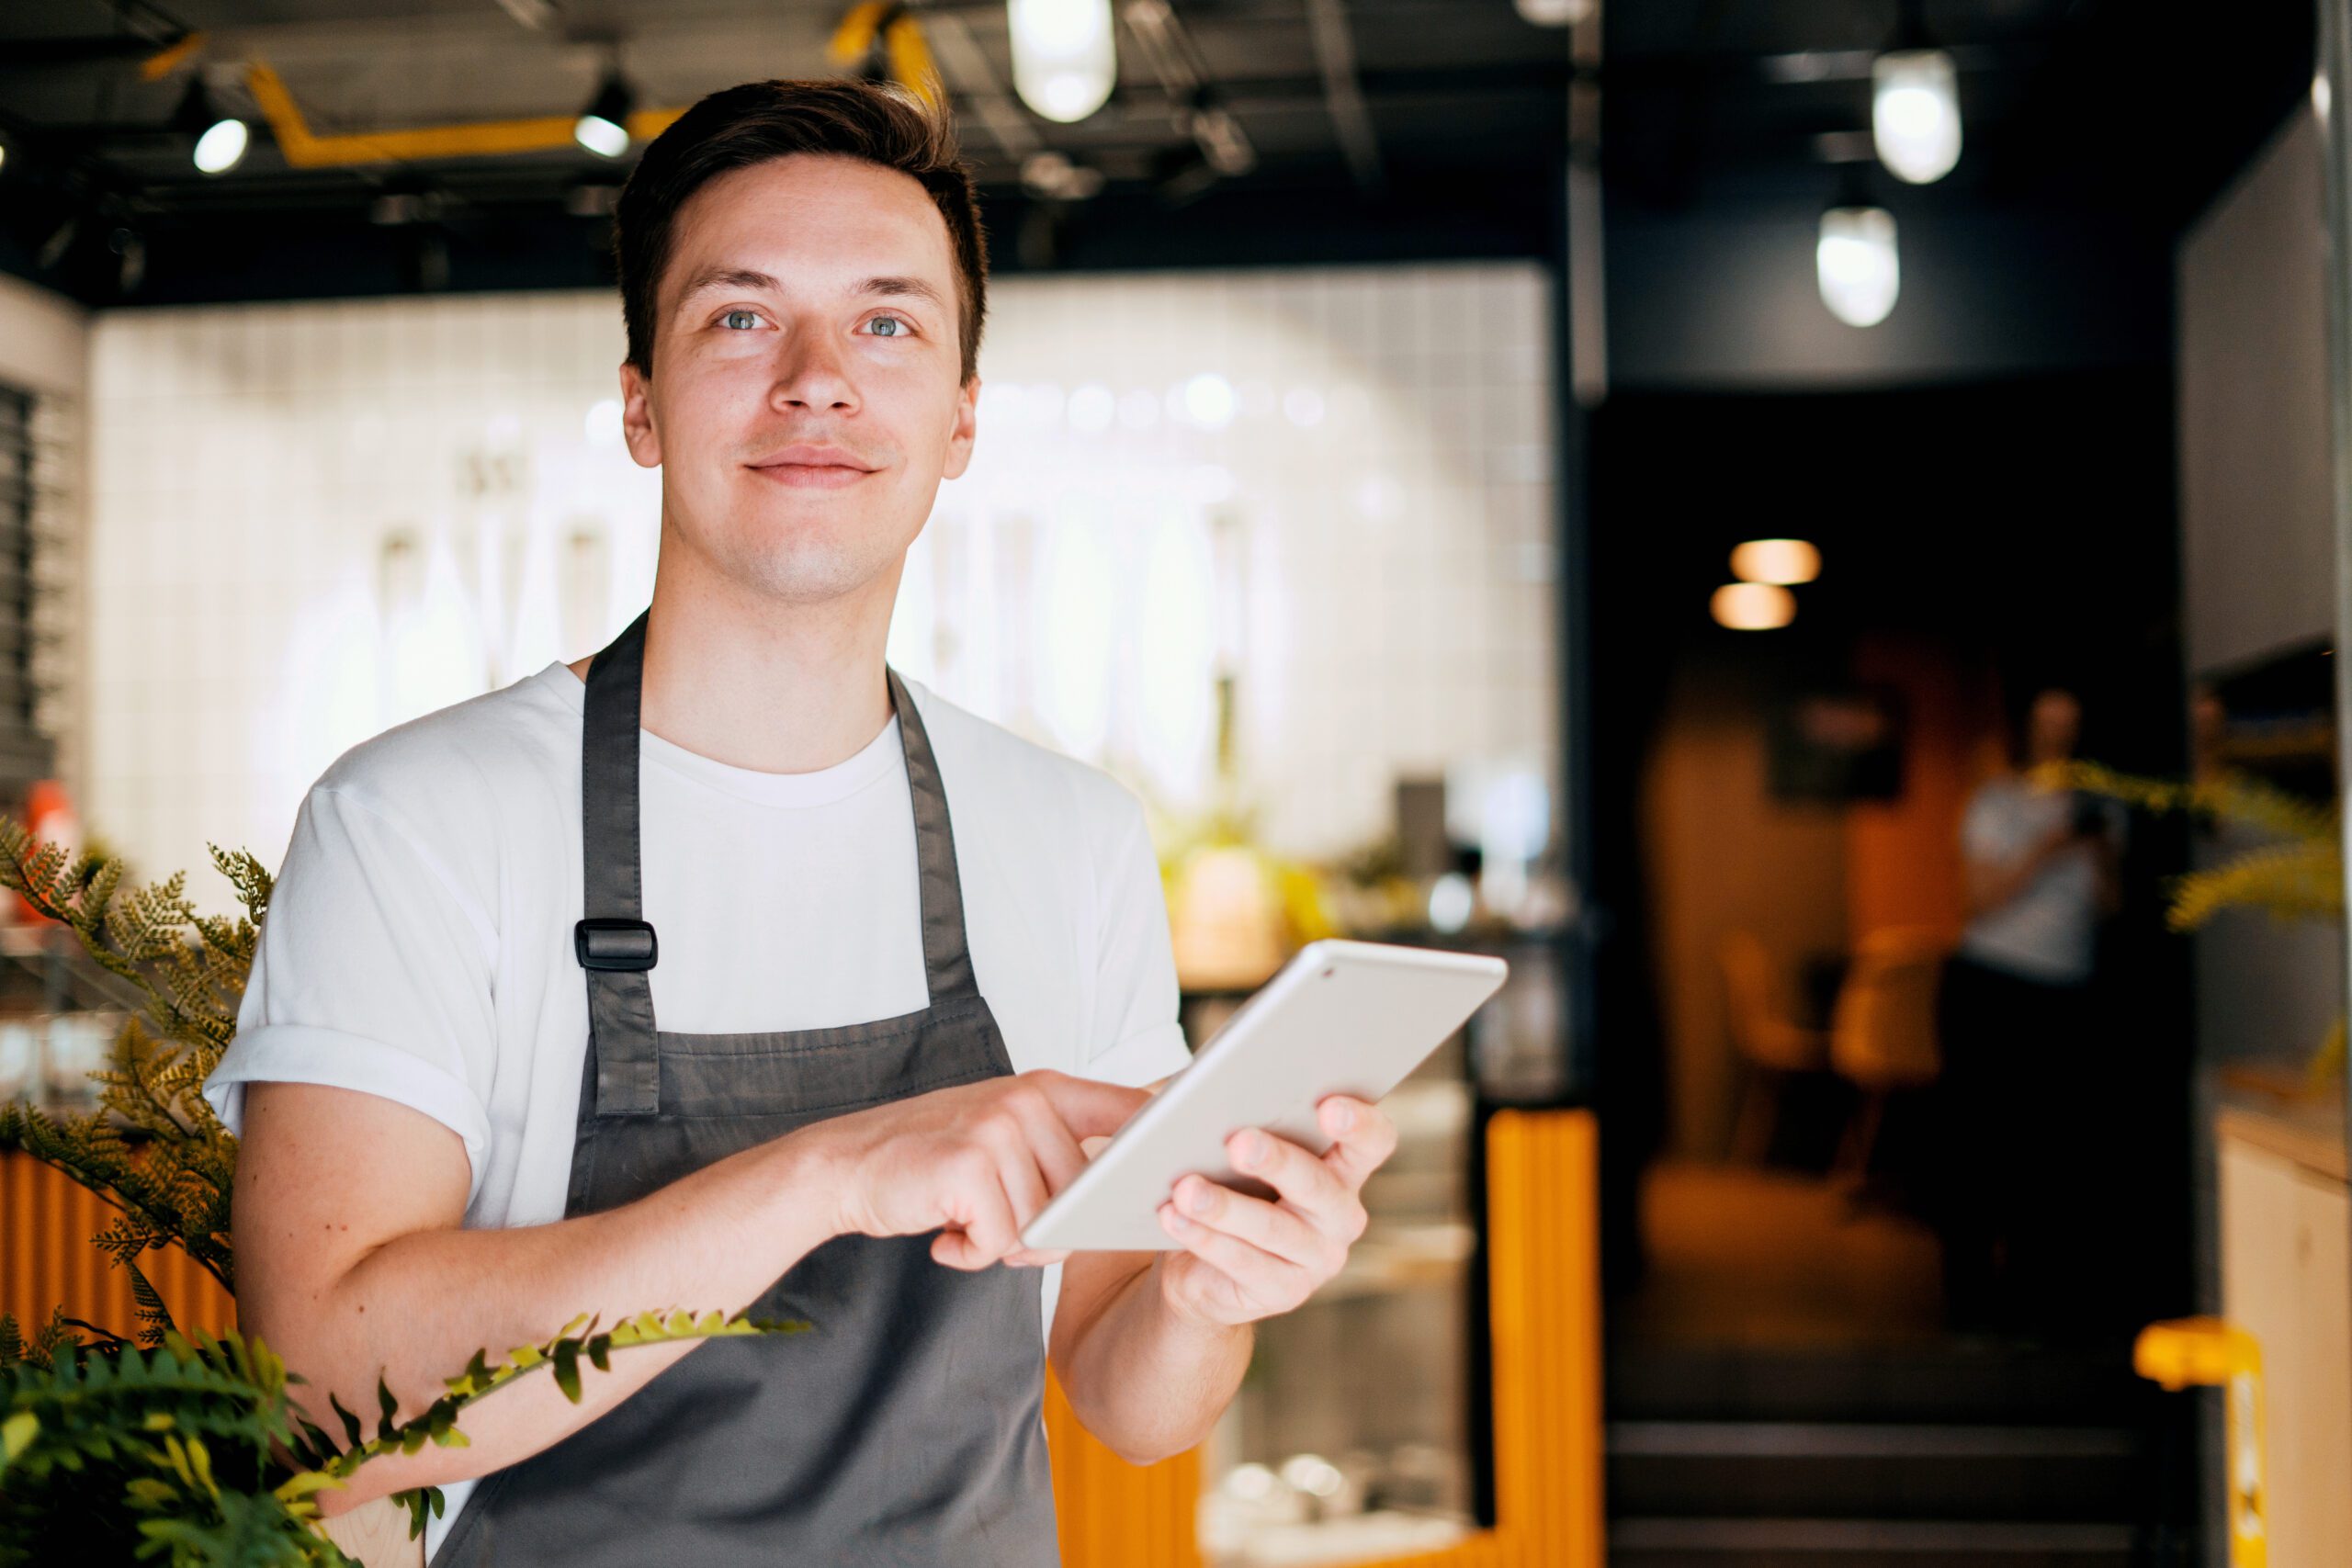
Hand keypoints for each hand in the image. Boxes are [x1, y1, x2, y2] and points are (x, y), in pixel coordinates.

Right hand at [811, 1070, 1148, 1270]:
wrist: (844, 1167)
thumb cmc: (929, 1162)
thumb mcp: (1002, 1136)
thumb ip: (1061, 1151)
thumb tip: (1129, 1189)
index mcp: (1046, 1089)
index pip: (1131, 1110)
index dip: (1158, 1148)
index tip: (1177, 1176)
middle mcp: (1026, 1100)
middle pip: (1082, 1194)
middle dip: (1046, 1231)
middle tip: (994, 1227)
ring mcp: (998, 1129)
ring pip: (1042, 1223)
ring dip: (1003, 1245)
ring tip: (962, 1223)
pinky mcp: (970, 1167)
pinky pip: (1001, 1240)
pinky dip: (972, 1255)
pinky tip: (944, 1237)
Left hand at [1153, 1094, 1397, 1328]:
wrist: (1198, 1262)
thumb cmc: (1221, 1180)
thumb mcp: (1222, 1138)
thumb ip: (1217, 1106)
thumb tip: (1175, 1090)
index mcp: (1341, 1164)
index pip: (1373, 1141)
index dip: (1360, 1123)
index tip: (1328, 1106)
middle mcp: (1340, 1212)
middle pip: (1318, 1185)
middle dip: (1278, 1162)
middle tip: (1239, 1142)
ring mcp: (1318, 1258)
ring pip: (1273, 1228)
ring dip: (1226, 1207)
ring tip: (1186, 1187)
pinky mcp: (1284, 1291)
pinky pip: (1243, 1264)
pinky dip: (1205, 1238)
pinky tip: (1173, 1216)